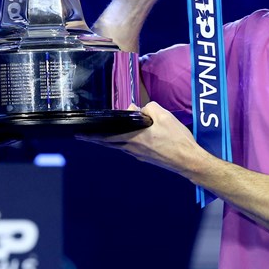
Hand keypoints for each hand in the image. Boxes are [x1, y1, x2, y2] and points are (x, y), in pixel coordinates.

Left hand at [78, 101, 201, 176]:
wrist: (187, 160)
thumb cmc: (176, 138)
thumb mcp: (163, 116)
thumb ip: (148, 108)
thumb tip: (136, 109)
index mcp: (133, 138)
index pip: (107, 137)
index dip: (93, 136)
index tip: (81, 134)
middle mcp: (132, 148)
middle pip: (109, 143)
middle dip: (95, 139)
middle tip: (83, 136)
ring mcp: (138, 155)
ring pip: (119, 146)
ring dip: (109, 141)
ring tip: (102, 136)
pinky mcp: (146, 158)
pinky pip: (129, 148)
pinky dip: (123, 143)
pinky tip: (127, 138)